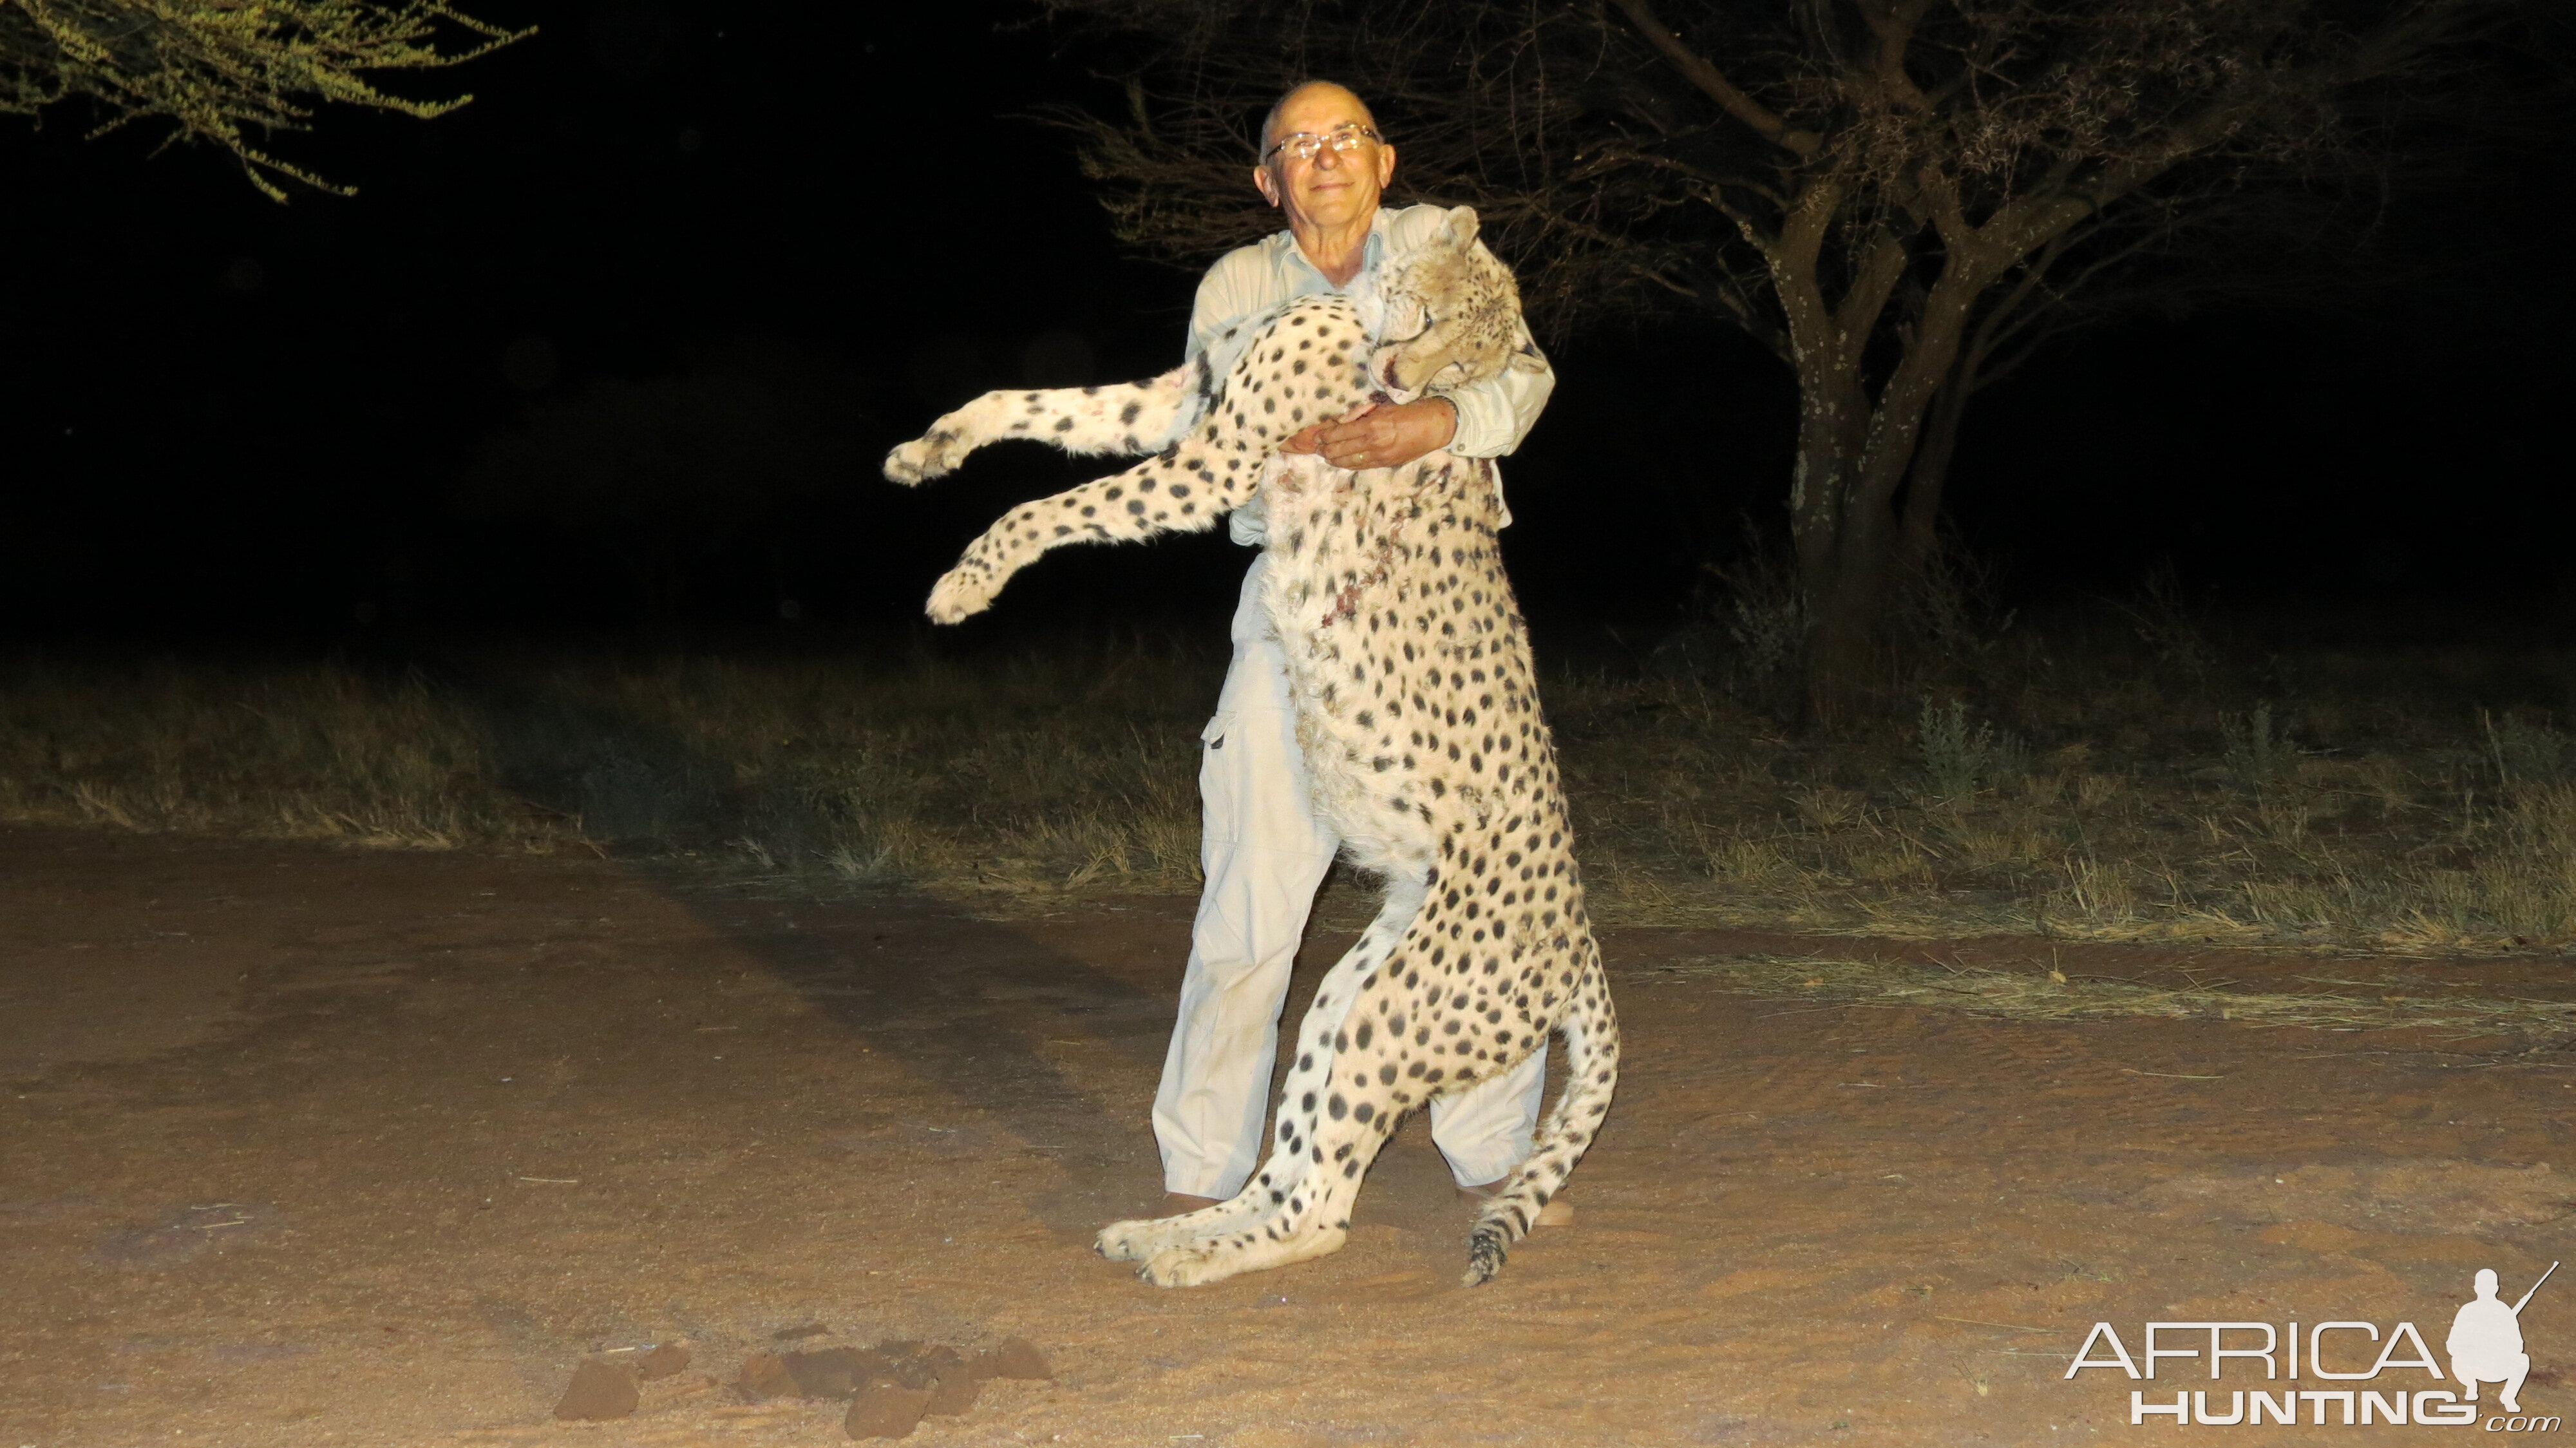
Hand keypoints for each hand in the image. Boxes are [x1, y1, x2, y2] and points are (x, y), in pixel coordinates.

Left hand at [1281, 397, 1455, 469]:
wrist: (1435, 426)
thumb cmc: (1410, 410)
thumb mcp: (1383, 405)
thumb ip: (1359, 414)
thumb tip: (1339, 422)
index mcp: (1373, 425)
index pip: (1338, 434)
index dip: (1323, 436)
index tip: (1316, 435)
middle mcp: (1374, 443)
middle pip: (1338, 451)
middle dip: (1324, 449)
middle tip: (1317, 446)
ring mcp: (1380, 457)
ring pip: (1347, 462)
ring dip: (1333, 459)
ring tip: (1326, 454)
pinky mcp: (1386, 464)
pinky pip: (1360, 466)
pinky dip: (1347, 463)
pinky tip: (1341, 460)